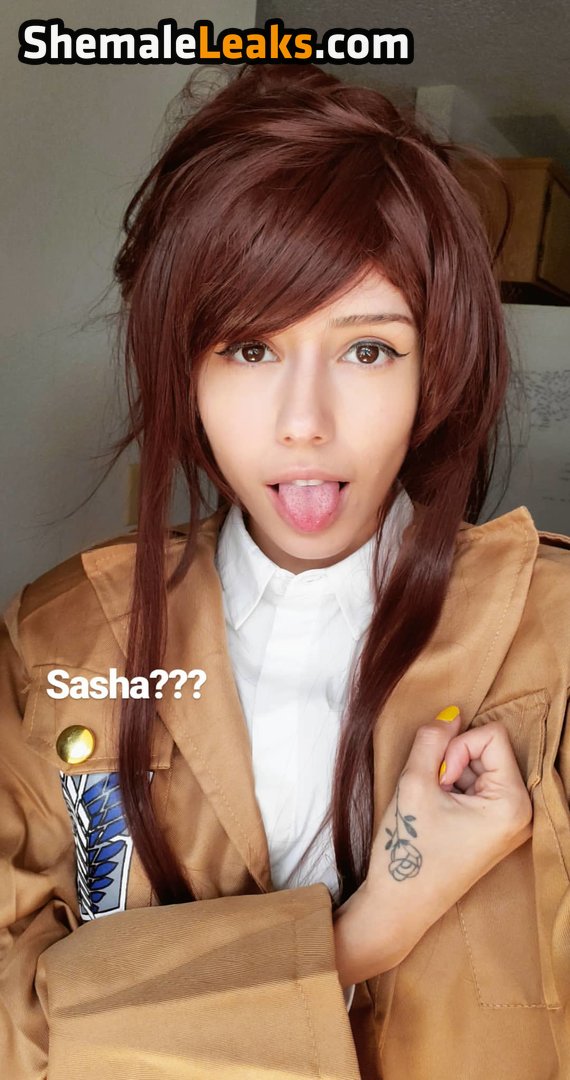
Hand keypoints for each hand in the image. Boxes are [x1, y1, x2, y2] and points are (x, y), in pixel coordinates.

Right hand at [333, 708, 532, 986]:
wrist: (398, 908)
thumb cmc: (409, 851)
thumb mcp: (415, 783)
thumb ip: (432, 739)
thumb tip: (452, 714)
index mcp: (513, 803)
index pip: (492, 735)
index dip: (457, 747)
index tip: (438, 779)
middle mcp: (521, 813)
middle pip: (489, 749)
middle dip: (454, 762)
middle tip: (433, 794)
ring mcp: (510, 823)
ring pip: (479, 766)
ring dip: (451, 776)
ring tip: (432, 808)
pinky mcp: (495, 829)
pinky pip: (477, 786)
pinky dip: (453, 790)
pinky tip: (436, 814)